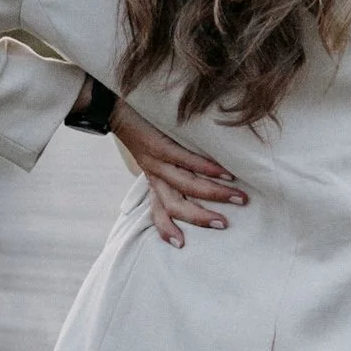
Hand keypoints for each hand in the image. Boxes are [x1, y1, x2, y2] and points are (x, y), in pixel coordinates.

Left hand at [109, 94, 246, 247]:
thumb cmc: (142, 128)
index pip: (158, 211)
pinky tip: (226, 173)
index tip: (180, 245)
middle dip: (200, 218)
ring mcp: (156, 161)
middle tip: (224, 225)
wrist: (113, 104)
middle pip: (174, 206)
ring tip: (238, 198)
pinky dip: (207, 168)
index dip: (166, 229)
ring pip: (185, 186)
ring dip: (214, 194)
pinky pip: (185, 159)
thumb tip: (206, 176)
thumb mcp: (154, 154)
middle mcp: (154, 175)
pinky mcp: (159, 144)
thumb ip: (174, 167)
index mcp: (153, 180)